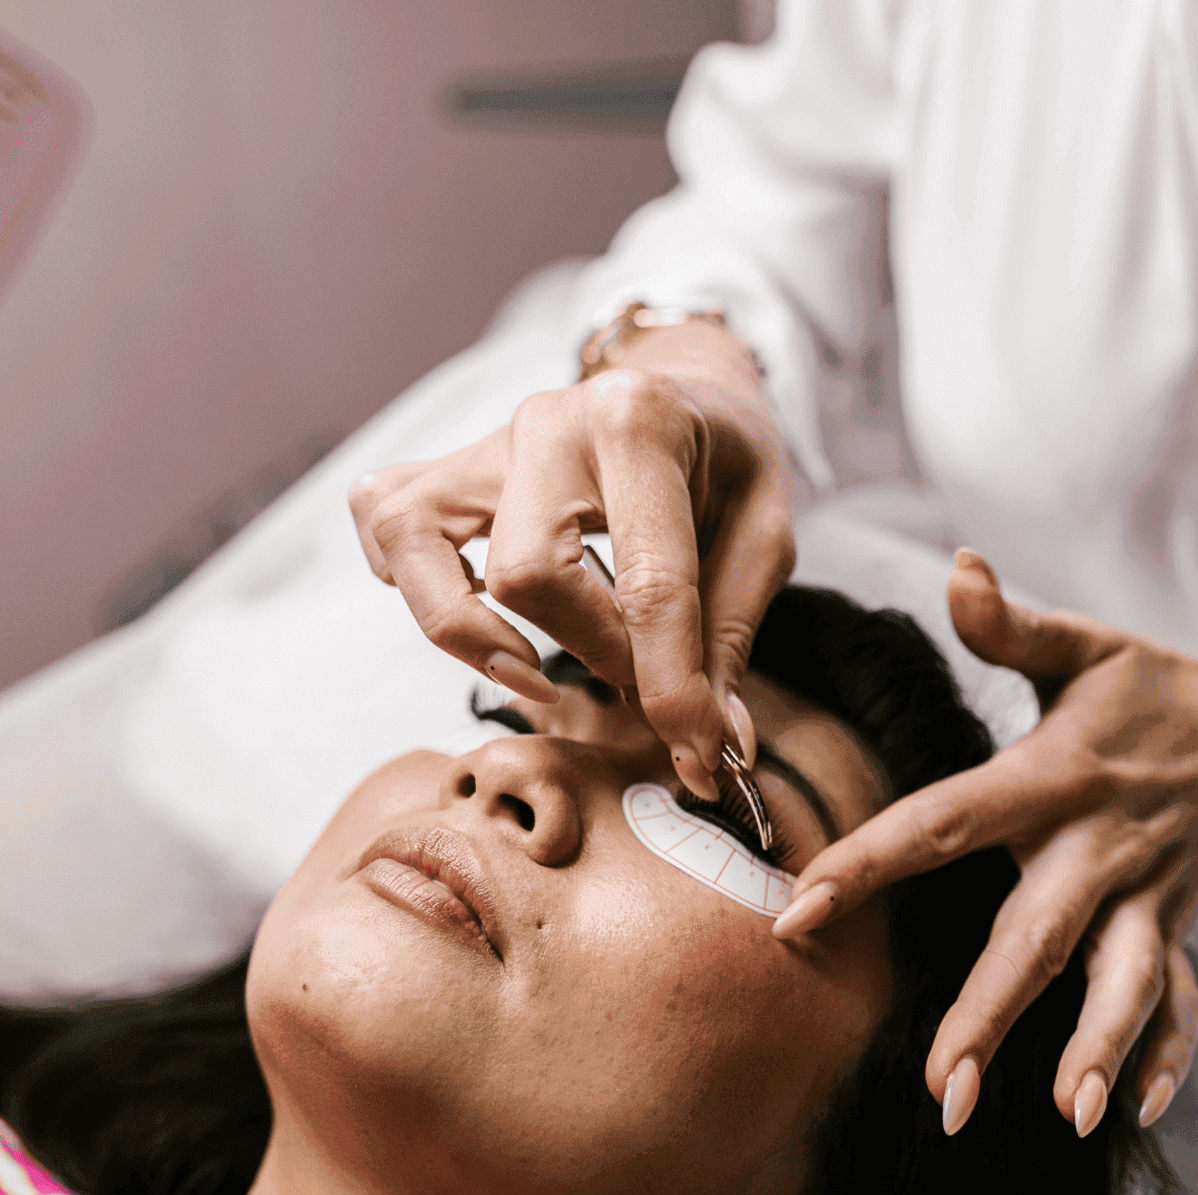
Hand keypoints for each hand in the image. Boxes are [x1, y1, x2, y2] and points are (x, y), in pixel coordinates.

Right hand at [349, 327, 793, 798]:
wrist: (684, 387)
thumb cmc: (726, 462)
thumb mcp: (765, 535)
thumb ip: (730, 637)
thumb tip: (714, 745)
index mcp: (640, 423)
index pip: (648, 581)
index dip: (671, 687)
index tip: (698, 754)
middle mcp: (548, 422)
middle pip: (529, 573)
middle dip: (591, 655)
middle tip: (640, 679)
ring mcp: (485, 441)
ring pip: (419, 543)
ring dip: (471, 632)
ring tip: (536, 671)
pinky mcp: (447, 467)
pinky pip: (383, 521)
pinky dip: (413, 581)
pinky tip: (475, 611)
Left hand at [772, 550, 1197, 1133]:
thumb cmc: (1160, 690)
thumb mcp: (1089, 648)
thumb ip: (1012, 627)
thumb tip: (954, 567)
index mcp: (1055, 777)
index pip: (947, 822)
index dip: (870, 863)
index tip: (799, 911)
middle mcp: (1101, 847)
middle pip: (1040, 934)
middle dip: (993, 1011)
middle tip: (941, 1086)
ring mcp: (1150, 895)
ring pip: (1123, 980)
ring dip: (1096, 1047)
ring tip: (1064, 1114)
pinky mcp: (1181, 926)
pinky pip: (1182, 1000)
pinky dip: (1166, 1053)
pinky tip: (1134, 1114)